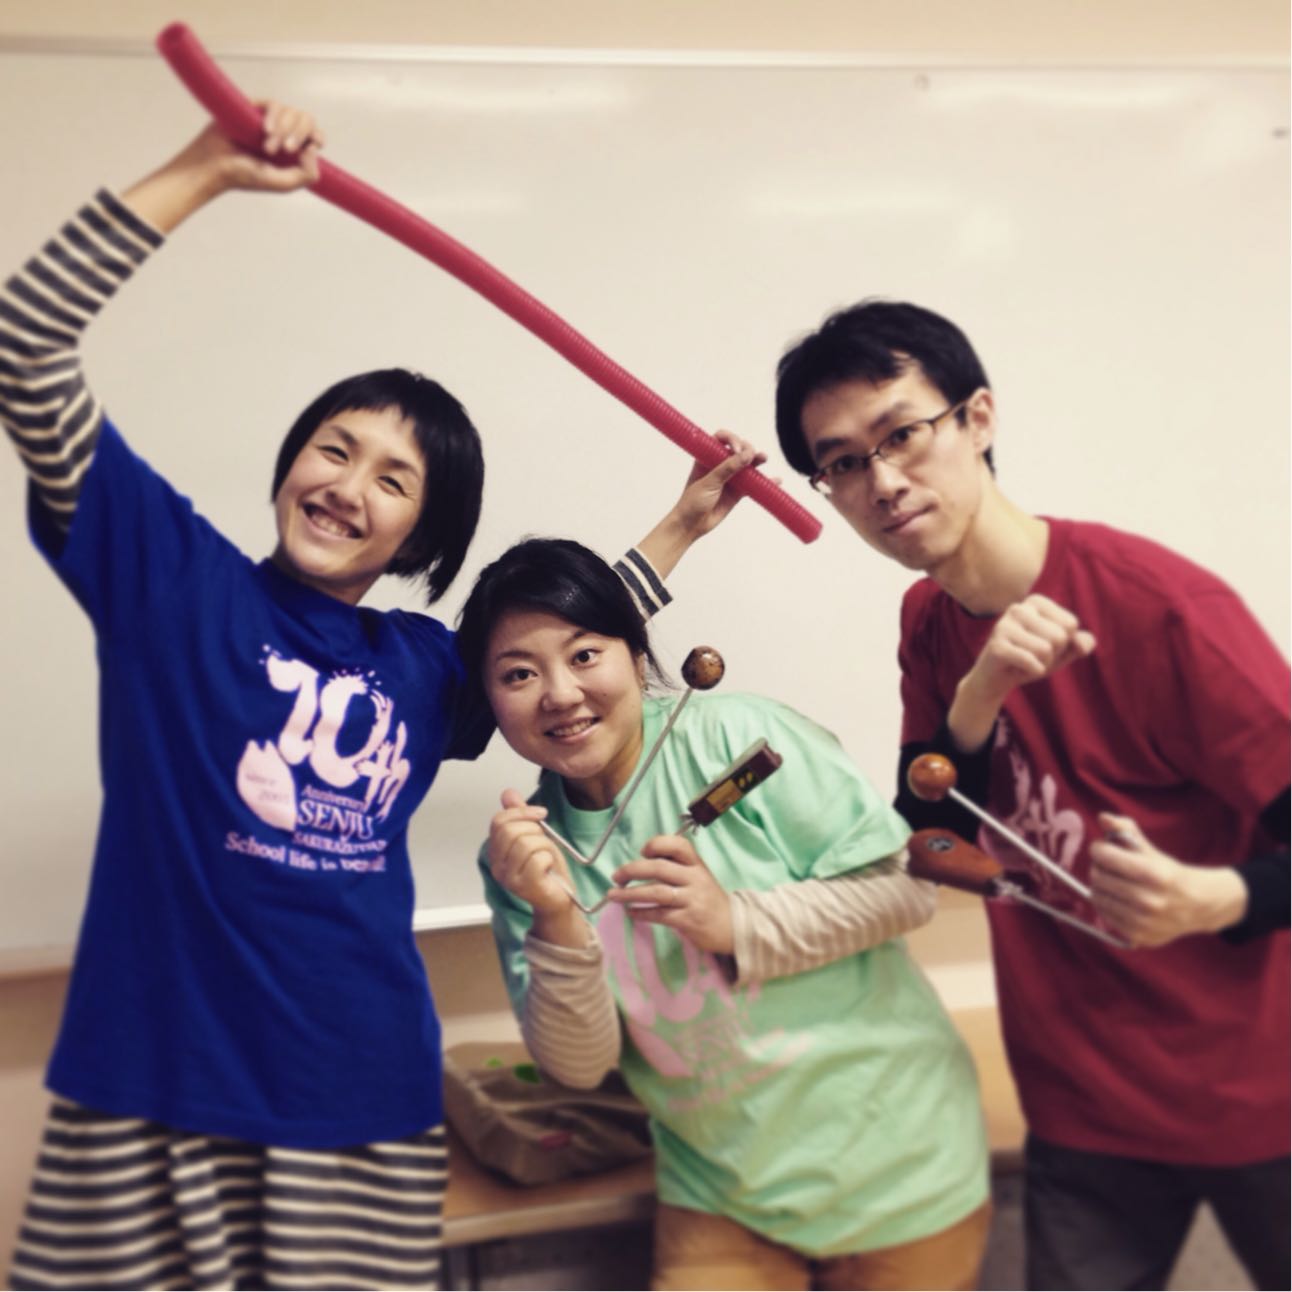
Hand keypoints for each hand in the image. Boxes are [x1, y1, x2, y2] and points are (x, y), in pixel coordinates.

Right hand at [121, 100, 324, 232]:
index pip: (314, 136)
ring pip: (292, 112)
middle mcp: (283, 134)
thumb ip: (306, 175)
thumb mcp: (283, 184)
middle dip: (299, 134)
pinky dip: (274, 117)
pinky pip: (275, 105)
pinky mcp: (255, 108)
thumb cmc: (245, 176)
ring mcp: (269, 120)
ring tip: (267, 147)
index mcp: (293, 152)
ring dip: (283, 130)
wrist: (215, 165)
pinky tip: (265, 131)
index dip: (317, 136)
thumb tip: (313, 148)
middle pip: (306, 120)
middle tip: (285, 150)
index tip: (314, 144)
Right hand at [488, 789, 577, 916]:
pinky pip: (538, 859)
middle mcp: (496, 866)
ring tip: (547, 857)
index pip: (499, 821)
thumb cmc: (548, 869)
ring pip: (527, 844)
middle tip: (544, 842)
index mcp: (496, 851)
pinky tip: (548, 868)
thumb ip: (520, 816)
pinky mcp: (524, 887)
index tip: (541, 814)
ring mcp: (508, 878)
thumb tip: (508, 793)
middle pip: (511, 831)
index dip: (522, 812)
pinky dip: (549, 859)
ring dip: (545, 846)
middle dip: (535, 830)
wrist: (560, 898)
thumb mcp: (535, 836)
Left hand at [608, 834, 733, 952]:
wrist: (733, 926)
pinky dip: (641, 912)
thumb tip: (642, 861)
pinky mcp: (689, 920)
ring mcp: (692, 900)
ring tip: (613, 895)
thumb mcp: (698, 876)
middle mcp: (695, 878)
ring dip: (630, 894)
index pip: (678, 845)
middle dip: (632, 870)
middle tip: (616, 877)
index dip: (657, 844)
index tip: (642, 852)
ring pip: (656, 892)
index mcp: (696, 864)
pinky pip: (659, 914)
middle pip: (659, 868)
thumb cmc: (708, 898)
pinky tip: (631, 912)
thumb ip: (676, 867)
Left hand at [672, 431, 766, 539]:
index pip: (721, 439)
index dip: (731, 439)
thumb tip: (746, 454)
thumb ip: (728, 468)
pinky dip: (764, 482)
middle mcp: (719, 465)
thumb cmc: (692, 501)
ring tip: (764, 458)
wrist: (690, 525)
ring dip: (757, 460)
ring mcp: (730, 478)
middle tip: (751, 456)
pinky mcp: (738, 492)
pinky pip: (754, 484)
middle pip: (738, 449)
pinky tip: (776, 480)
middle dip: (746, 449)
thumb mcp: (709, 482)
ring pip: (747, 465)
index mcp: (706, 457)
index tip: (737, 449)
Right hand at [949, 594, 1095, 750]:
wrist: (996, 680)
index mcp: (1035, 602)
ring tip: (1024, 661)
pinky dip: (1032, 672)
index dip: (1064, 643)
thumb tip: (1082, 644)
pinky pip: (1032, 662)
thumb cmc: (1031, 659)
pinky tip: (1017, 669)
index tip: (1043, 645)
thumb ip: (1081, 643)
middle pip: (1060, 636)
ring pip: (1046, 650)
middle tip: (1032, 656)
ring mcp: (1004, 626)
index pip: (1070, 624)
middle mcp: (1018, 608)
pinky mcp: (996, 647)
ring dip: (1041, 664)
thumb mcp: (1062, 651)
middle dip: (1052, 654)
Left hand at [1088, 812, 1248, 946]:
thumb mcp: (1150, 849)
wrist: (1198, 906)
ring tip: (1112, 881)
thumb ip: (1125, 831)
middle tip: (1108, 865)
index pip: (1105, 856)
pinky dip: (1105, 904)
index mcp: (1153, 874)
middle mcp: (1148, 900)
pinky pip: (1104, 916)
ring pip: (1097, 897)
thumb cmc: (1168, 873)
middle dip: (1099, 867)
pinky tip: (1117, 898)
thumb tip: (1102, 817)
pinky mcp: (1137, 936)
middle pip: (1098, 876)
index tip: (1102, 848)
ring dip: (1099, 886)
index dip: (1099, 849)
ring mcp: (1142, 921)